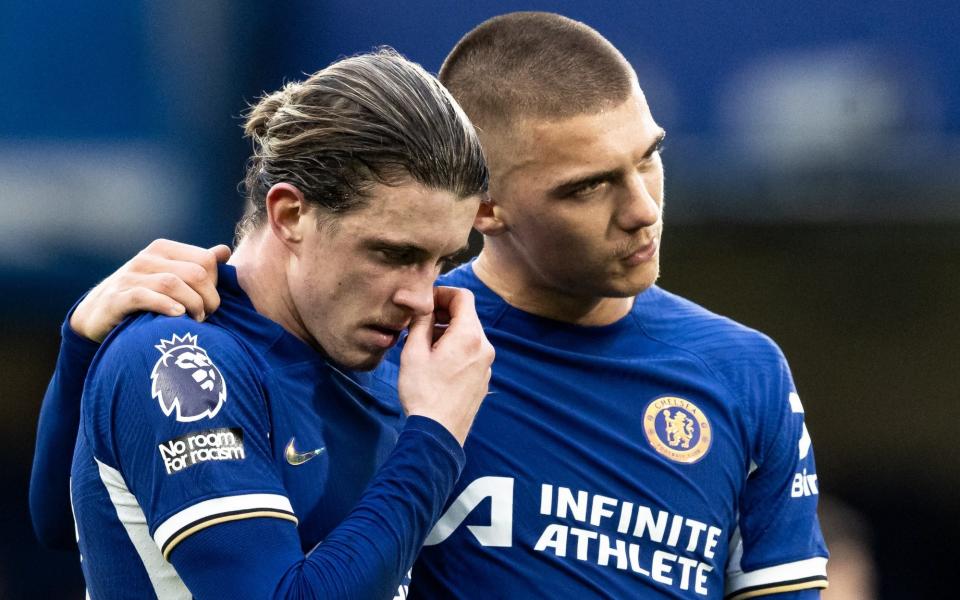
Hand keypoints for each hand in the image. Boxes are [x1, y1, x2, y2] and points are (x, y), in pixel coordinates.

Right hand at [70, 239, 230, 341]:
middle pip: (195, 273)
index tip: (211, 303)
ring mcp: (130, 276)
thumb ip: (197, 264)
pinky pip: (145, 296)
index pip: (205, 259)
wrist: (97, 314)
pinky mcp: (117, 297)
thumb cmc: (143, 296)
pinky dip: (165, 306)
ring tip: (197, 320)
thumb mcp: (169, 275)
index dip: (216, 283)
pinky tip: (178, 315)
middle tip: (207, 316)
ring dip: (192, 305)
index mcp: (163, 250)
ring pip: (172, 283)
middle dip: (208, 298)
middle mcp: (146, 259)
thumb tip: (224, 251)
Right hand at [398, 287, 494, 445]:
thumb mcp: (414, 352)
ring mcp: (487, 365)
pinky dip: (455, 349)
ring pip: (469, 335)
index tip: (424, 302)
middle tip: (419, 323)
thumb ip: (420, 322)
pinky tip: (436, 363)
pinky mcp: (483, 379)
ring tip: (423, 345)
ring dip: (448, 332)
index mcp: (469, 336)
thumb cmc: (423, 392)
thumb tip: (422, 303)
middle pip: (467, 316)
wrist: (438, 433)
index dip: (442, 293)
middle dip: (443, 313)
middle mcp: (484, 347)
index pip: (463, 297)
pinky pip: (471, 353)